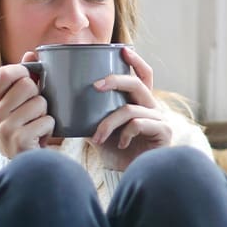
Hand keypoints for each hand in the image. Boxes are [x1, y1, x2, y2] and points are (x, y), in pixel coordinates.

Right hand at [0, 52, 54, 157]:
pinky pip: (47, 120)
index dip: (23, 71)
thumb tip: (31, 53)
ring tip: (38, 125)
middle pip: (27, 85)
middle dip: (39, 96)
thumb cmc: (24, 130)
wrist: (25, 166)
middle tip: (36, 111)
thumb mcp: (17, 106)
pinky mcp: (19, 140)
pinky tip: (41, 137)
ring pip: (40, 102)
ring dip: (46, 114)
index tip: (32, 79)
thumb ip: (23, 79)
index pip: (5, 73)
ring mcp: (4, 128)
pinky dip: (50, 128)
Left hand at [89, 47, 171, 170]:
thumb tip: (63, 103)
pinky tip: (120, 144)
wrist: (130, 177)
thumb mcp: (99, 130)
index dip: (136, 61)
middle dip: (115, 80)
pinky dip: (124, 133)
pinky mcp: (163, 132)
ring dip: (108, 123)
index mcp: (140, 103)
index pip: (143, 76)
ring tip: (97, 137)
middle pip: (137, 84)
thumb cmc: (116, 153)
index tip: (123, 49)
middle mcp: (153, 108)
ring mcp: (160, 119)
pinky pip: (138, 123)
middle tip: (95, 86)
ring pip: (130, 109)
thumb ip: (90, 115)